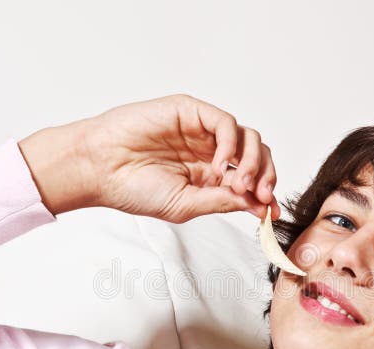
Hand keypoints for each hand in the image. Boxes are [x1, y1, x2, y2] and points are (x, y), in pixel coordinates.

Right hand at [19, 94, 279, 221]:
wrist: (101, 169)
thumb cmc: (133, 189)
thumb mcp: (185, 206)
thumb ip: (221, 202)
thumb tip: (257, 205)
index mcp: (210, 178)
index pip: (251, 180)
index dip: (266, 193)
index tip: (273, 211)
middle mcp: (211, 153)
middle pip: (257, 157)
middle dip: (266, 177)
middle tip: (260, 195)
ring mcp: (203, 132)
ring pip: (248, 138)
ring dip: (253, 162)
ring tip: (237, 184)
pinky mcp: (191, 112)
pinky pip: (225, 124)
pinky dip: (231, 145)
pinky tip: (220, 167)